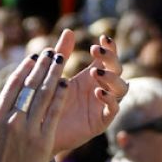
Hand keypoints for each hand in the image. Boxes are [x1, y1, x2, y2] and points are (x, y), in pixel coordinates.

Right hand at [0, 51, 69, 161]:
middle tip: (51, 52)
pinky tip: (65, 84)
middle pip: (30, 86)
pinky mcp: (42, 142)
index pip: (13, 86)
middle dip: (42, 66)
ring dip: (53, 75)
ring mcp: (28, 131)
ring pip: (43, 96)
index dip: (24, 69)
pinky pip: (52, 114)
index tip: (34, 57)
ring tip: (61, 60)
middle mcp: (12, 120)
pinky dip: (59, 98)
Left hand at [51, 31, 126, 154]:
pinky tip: (98, 92)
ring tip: (95, 72)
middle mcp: (101, 88)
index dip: (110, 48)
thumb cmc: (47, 102)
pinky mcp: (101, 122)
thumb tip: (69, 31)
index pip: (108, 58)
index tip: (102, 38)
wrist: (39, 131)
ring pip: (121, 88)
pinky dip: (109, 99)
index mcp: (91, 76)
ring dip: (111, 78)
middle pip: (118, 70)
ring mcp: (103, 105)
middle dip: (111, 59)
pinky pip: (113, 109)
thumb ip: (62, 54)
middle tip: (96, 51)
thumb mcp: (54, 75)